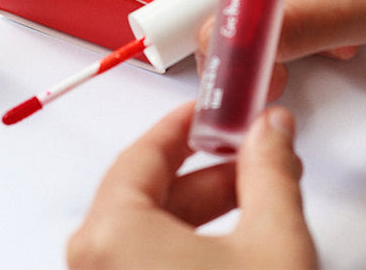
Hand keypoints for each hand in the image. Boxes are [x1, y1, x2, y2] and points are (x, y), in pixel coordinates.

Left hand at [67, 102, 317, 269]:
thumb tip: (270, 130)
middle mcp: (94, 262)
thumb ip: (270, 173)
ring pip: (151, 228)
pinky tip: (231, 246)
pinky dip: (187, 244)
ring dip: (203, 210)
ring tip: (255, 202)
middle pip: (149, 189)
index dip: (188, 123)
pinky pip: (146, 257)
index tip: (214, 111)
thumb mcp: (272, 245)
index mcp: (111, 235)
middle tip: (249, 155)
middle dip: (208, 171)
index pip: (147, 150)